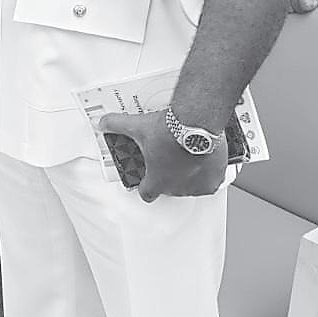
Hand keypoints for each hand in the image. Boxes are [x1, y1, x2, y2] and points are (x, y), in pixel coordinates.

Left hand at [96, 109, 228, 200]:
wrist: (197, 123)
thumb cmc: (170, 131)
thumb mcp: (138, 126)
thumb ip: (118, 125)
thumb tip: (104, 123)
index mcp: (157, 182)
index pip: (147, 193)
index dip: (147, 184)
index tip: (148, 176)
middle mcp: (177, 188)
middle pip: (170, 187)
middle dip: (170, 173)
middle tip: (170, 154)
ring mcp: (197, 185)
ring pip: (191, 185)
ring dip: (189, 174)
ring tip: (187, 154)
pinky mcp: (214, 178)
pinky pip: (210, 181)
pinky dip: (208, 171)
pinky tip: (204, 157)